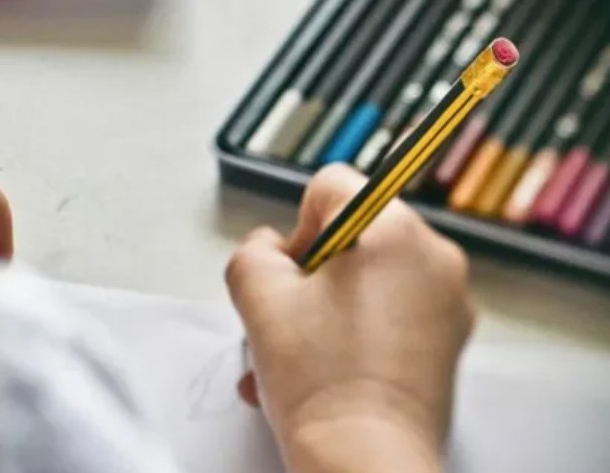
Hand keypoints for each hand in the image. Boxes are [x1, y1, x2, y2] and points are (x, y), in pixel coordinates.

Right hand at [226, 165, 473, 472]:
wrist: (366, 459)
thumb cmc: (317, 378)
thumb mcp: (257, 296)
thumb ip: (254, 250)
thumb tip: (274, 248)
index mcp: (392, 229)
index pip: (333, 185)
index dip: (300, 225)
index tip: (296, 272)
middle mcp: (433, 252)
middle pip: (356, 233)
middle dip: (317, 270)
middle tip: (296, 315)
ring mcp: (450, 296)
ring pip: (374, 274)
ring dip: (332, 303)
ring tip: (303, 351)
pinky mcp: (453, 333)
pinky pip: (397, 306)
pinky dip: (362, 324)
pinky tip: (333, 363)